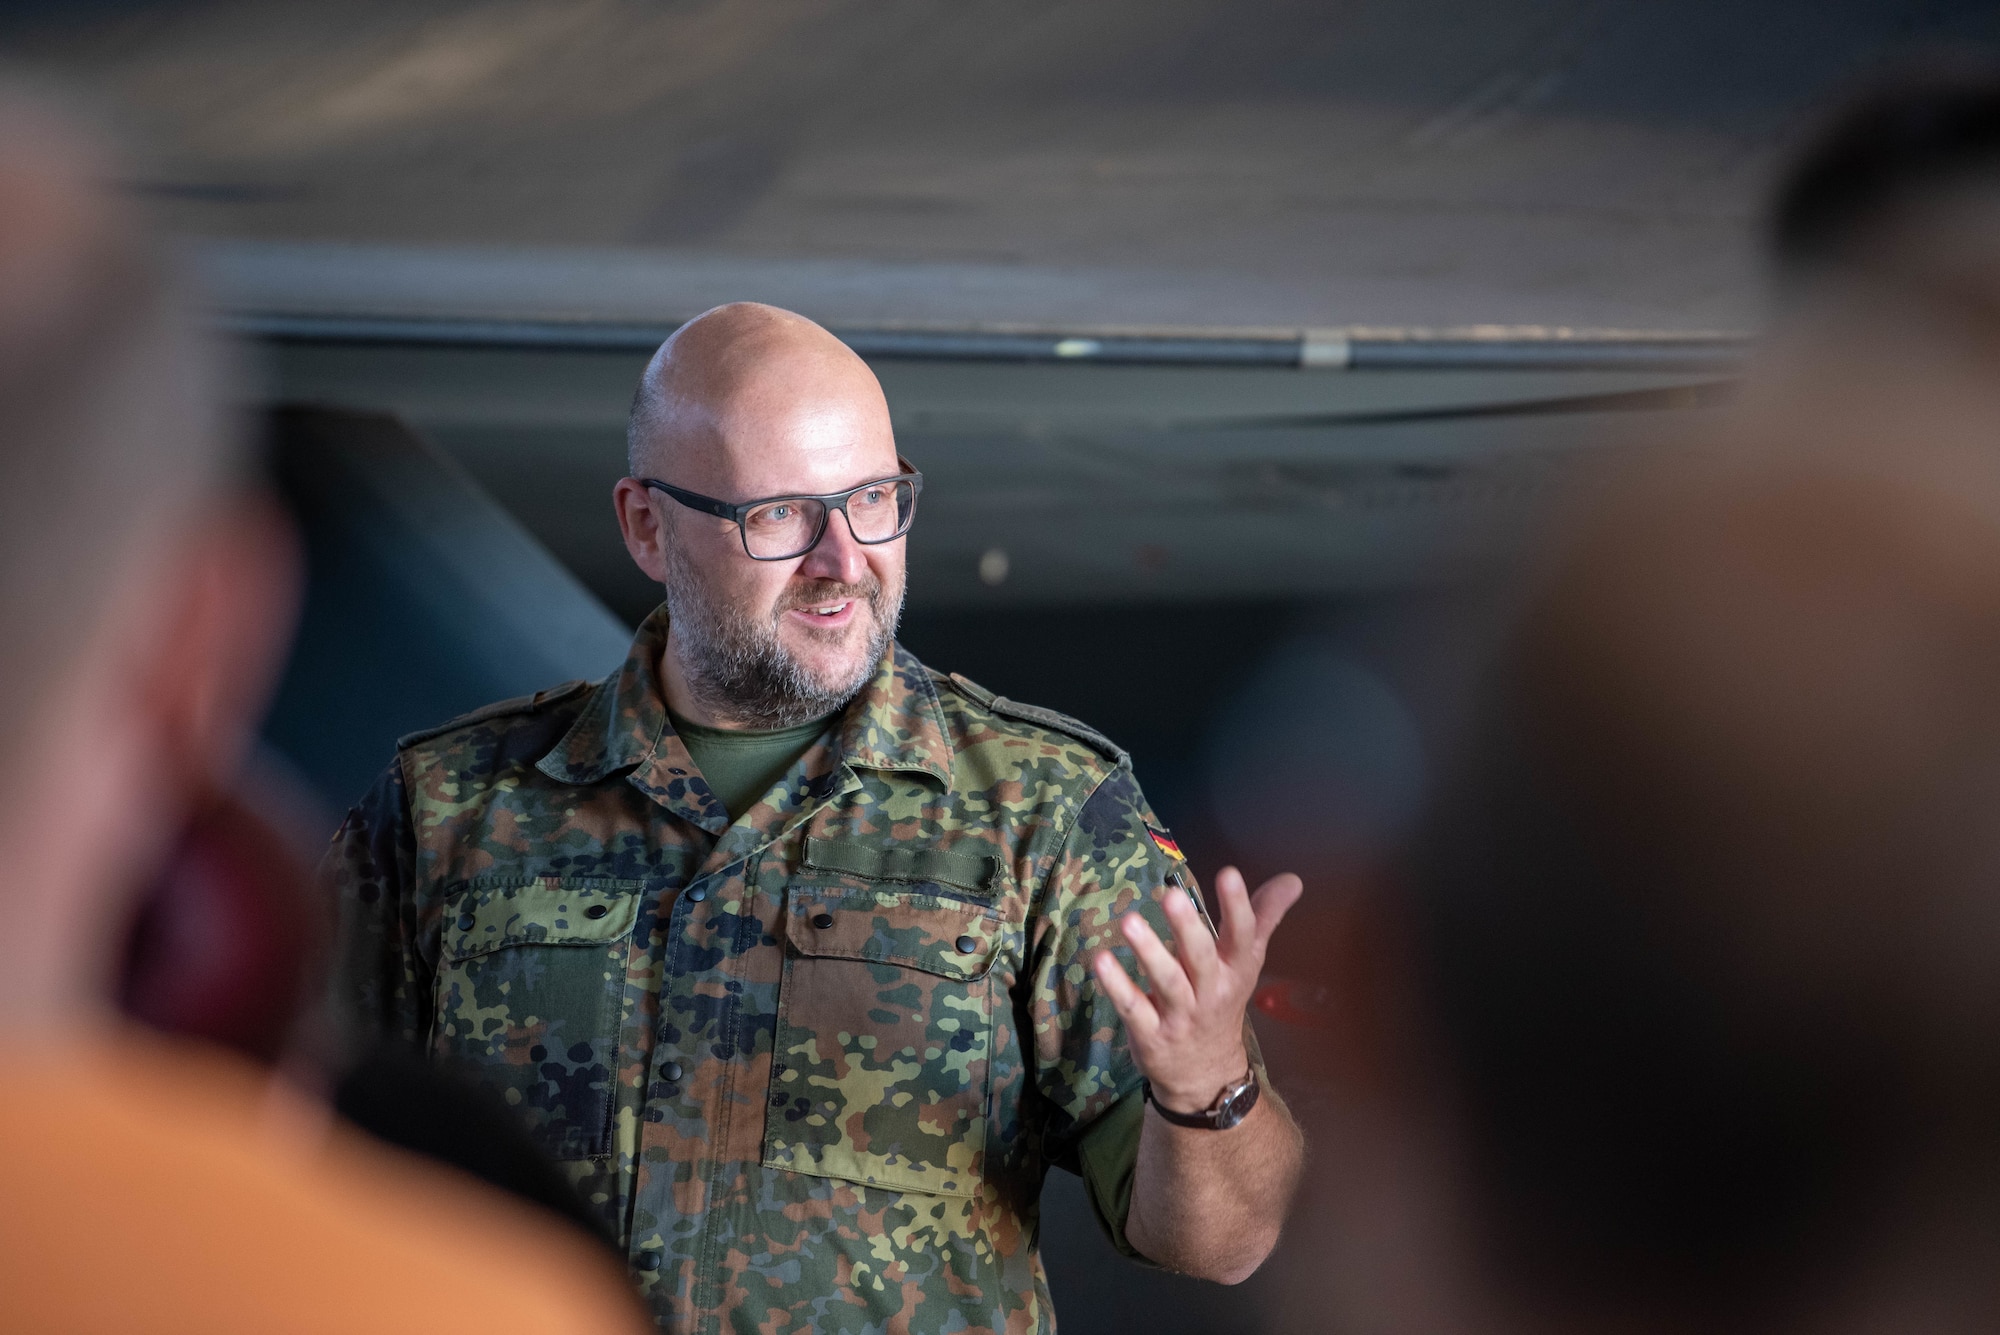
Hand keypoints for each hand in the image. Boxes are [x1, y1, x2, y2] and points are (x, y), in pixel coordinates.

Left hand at [1090, 866, 1303, 1114]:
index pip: (1242, 936)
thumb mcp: (1246, 963)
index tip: (1229, 873)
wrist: (1205, 1074)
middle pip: (1201, 957)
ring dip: (1149, 952)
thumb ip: (1264, 917)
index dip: (1237, 906)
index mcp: (1235, 970)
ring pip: (1167, 982)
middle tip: (1171, 896)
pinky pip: (1133, 1008)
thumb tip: (1292, 879)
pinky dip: (1117, 985)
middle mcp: (1211, 992)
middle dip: (1188, 927)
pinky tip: (1100, 960)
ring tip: (1129, 921)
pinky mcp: (1150, 1033)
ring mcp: (1180, 1015)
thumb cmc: (1221, 1002)